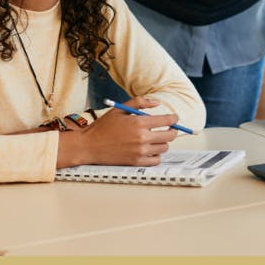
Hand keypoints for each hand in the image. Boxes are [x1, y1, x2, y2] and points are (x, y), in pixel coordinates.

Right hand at [56, 96, 178, 167]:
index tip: (175, 118)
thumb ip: (140, 102)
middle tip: (170, 129)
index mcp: (138, 123)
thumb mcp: (120, 109)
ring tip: (156, 138)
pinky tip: (150, 149)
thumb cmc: (103, 126)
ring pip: (164, 148)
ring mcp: (140, 152)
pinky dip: (156, 155)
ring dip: (163, 142)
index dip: (174, 119)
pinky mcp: (136, 163)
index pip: (166, 121)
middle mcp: (142, 138)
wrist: (89, 145)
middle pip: (169, 136)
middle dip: (172, 131)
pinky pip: (156, 160)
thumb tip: (157, 102)